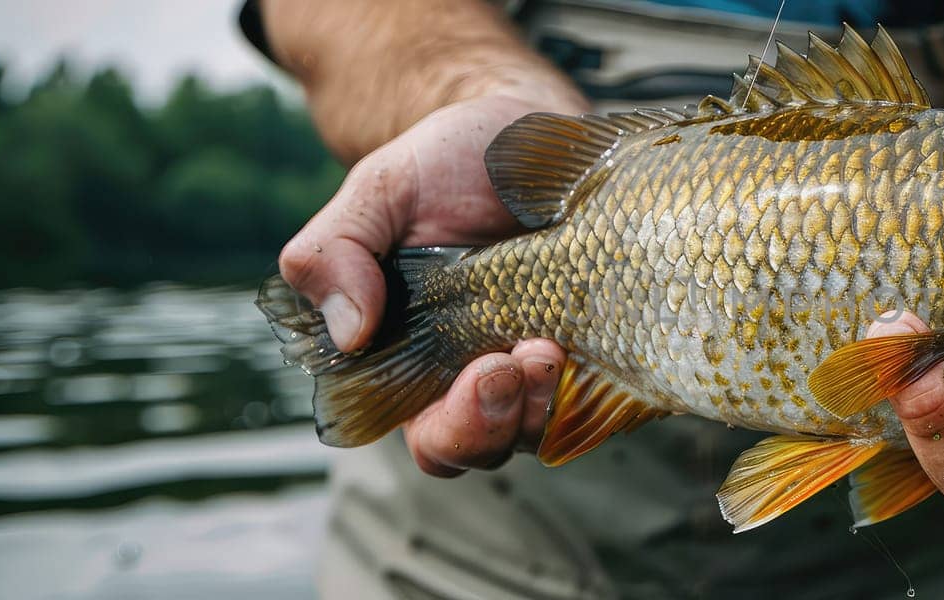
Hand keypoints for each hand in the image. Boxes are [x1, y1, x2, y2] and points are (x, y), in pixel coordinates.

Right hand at [277, 95, 570, 476]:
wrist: (523, 119)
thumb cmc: (443, 163)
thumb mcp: (378, 192)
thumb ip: (334, 253)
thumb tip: (348, 334)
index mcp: (422, 363)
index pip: (434, 437)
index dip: (454, 427)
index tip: (479, 371)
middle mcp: (486, 374)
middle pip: (494, 445)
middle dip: (504, 419)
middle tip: (519, 358)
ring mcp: (549, 360)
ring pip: (552, 424)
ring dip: (553, 398)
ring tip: (554, 342)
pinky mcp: (605, 339)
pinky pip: (609, 387)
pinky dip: (603, 374)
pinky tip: (600, 330)